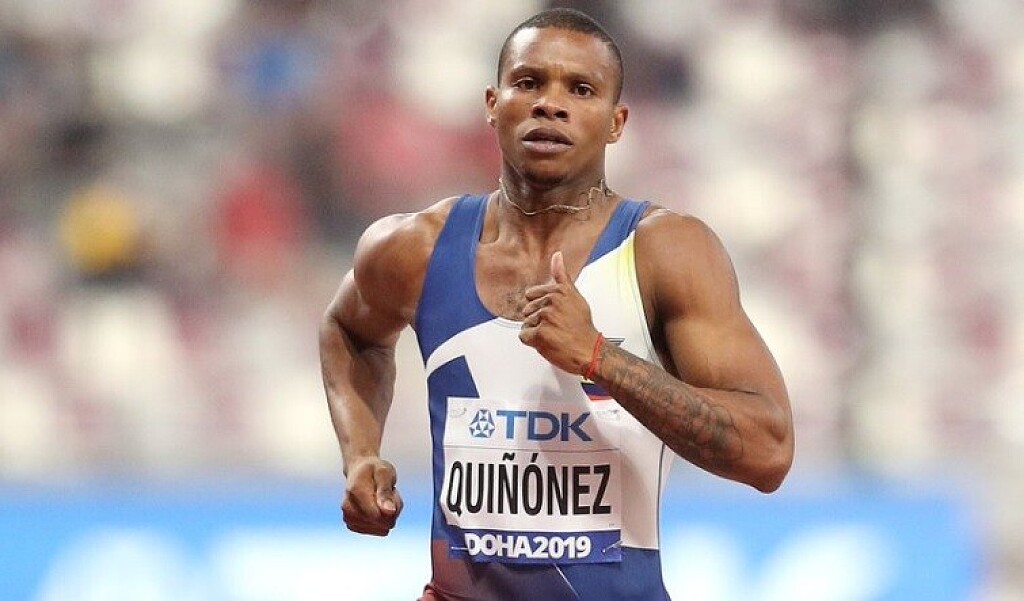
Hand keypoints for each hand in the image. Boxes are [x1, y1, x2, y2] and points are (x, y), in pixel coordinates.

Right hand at [341, 457, 402, 535]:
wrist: (360, 470)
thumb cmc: (374, 470)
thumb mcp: (384, 473)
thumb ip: (386, 492)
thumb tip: (389, 512)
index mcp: (355, 492)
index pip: (377, 515)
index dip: (392, 508)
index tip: (392, 491)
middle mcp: (347, 507)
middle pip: (382, 523)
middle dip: (392, 510)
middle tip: (389, 493)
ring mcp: (349, 518)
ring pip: (383, 528)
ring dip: (389, 515)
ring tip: (383, 499)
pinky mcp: (353, 525)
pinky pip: (379, 530)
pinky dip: (384, 520)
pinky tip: (379, 507)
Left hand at [519, 251, 600, 374]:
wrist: (589, 350)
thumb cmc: (582, 326)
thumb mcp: (574, 295)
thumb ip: (562, 275)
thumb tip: (557, 255)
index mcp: (557, 291)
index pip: (531, 295)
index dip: (540, 307)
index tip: (552, 314)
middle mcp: (551, 302)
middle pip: (527, 310)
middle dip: (537, 320)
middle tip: (555, 326)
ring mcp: (545, 318)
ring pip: (526, 324)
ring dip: (536, 331)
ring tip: (553, 334)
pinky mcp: (540, 334)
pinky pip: (524, 336)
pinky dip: (533, 342)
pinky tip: (547, 341)